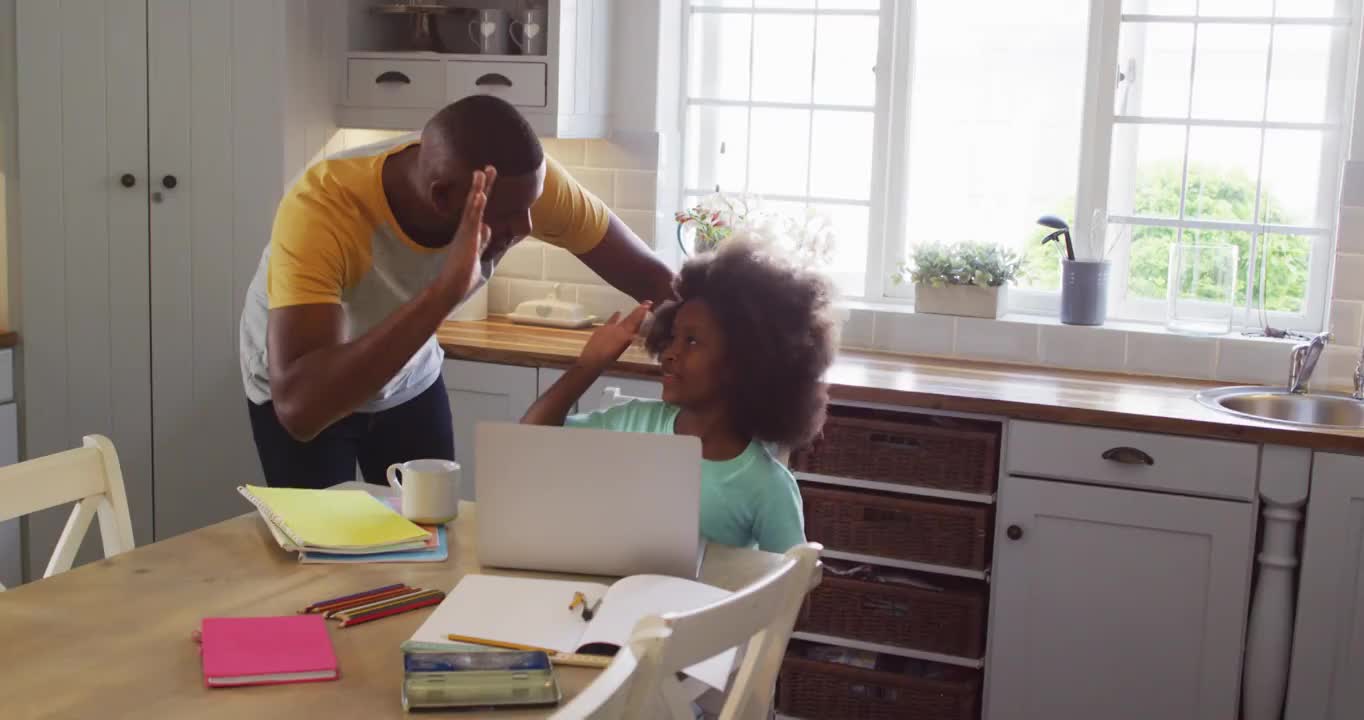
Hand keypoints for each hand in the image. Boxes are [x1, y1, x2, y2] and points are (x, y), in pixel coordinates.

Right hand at [437, 166, 496, 306]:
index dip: (483, 193)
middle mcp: (467, 229)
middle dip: (483, 185)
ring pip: (473, 207)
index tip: (487, 178)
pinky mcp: (466, 239)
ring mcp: (466, 233)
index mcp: (470, 232)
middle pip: (476, 203)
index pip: (479, 208)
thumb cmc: (462, 275)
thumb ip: (481, 240)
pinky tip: (479, 195)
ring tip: (482, 172)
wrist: (451, 288)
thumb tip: (487, 228)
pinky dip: (475, 207)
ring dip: (478, 189)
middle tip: (489, 167)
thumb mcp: (477, 253)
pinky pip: (472, 220)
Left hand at [578, 303, 651, 371]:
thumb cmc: (608, 359)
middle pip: (630, 318)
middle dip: (638, 311)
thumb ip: (628, 340)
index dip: (642, 313)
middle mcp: (618, 328)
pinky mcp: (602, 328)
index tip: (648, 304)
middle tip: (646, 303)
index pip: (635, 321)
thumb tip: (635, 333)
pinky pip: (611, 320)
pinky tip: (618, 312)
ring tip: (636, 309)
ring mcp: (609, 327)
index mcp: (624, 335)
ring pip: (622, 319)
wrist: (592, 360)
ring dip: (629, 315)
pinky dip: (616, 317)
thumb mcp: (621, 349)